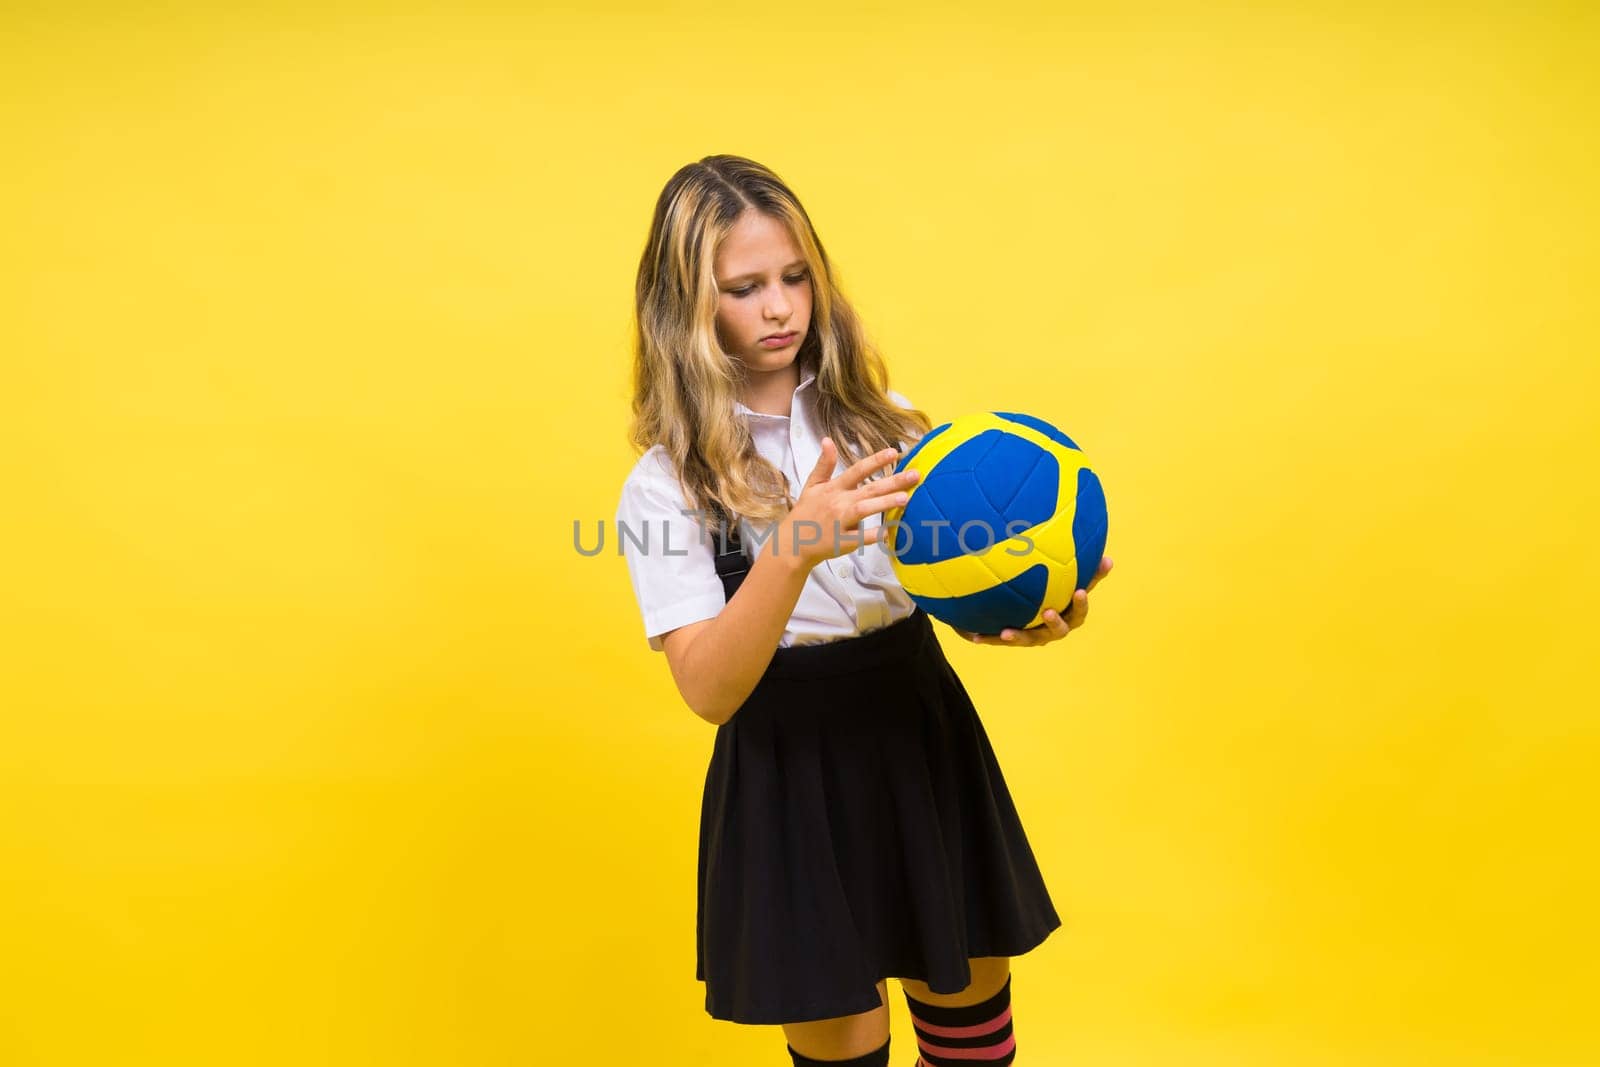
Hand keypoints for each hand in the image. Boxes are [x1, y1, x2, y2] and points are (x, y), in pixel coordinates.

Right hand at [774, 437, 921, 570]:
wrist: (792, 543)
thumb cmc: (805, 513)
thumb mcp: (812, 485)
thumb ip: (823, 464)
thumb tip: (827, 440)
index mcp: (833, 488)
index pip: (857, 470)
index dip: (876, 461)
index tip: (895, 452)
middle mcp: (838, 503)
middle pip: (869, 489)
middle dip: (893, 482)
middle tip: (915, 475)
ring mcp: (840, 523)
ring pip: (864, 510)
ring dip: (884, 503)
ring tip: (905, 498)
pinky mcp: (842, 541)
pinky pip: (860, 538)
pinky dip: (873, 536)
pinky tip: (889, 532)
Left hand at [951, 555, 1113, 645]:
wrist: (1026, 608)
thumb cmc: (1049, 579)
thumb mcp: (1056, 562)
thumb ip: (1065, 548)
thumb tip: (1070, 512)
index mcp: (1069, 608)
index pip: (1080, 604)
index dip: (1083, 599)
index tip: (1080, 590)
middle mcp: (1056, 625)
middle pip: (1062, 629)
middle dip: (1056, 622)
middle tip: (1049, 611)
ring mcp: (1036, 635)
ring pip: (1031, 639)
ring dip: (1021, 636)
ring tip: (1008, 632)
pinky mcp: (1015, 638)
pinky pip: (1001, 640)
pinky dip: (989, 638)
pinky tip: (974, 636)